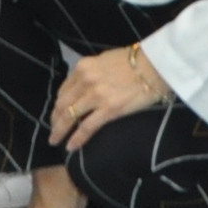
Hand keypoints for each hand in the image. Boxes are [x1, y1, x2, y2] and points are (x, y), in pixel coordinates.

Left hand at [49, 43, 166, 152]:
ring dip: (60, 131)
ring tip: (55, 140)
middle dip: (55, 120)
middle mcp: (85, 80)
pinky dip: (76, 139)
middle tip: (52, 131)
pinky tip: (71, 146)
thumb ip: (91, 72)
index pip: (64, 90)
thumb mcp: (104, 60)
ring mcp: (96, 96)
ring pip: (70, 117)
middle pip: (62, 104)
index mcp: (83, 67)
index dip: (58, 104)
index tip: (57, 113)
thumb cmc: (134, 61)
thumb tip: (84, 86)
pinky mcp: (109, 110)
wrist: (155, 65)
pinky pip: (86, 127)